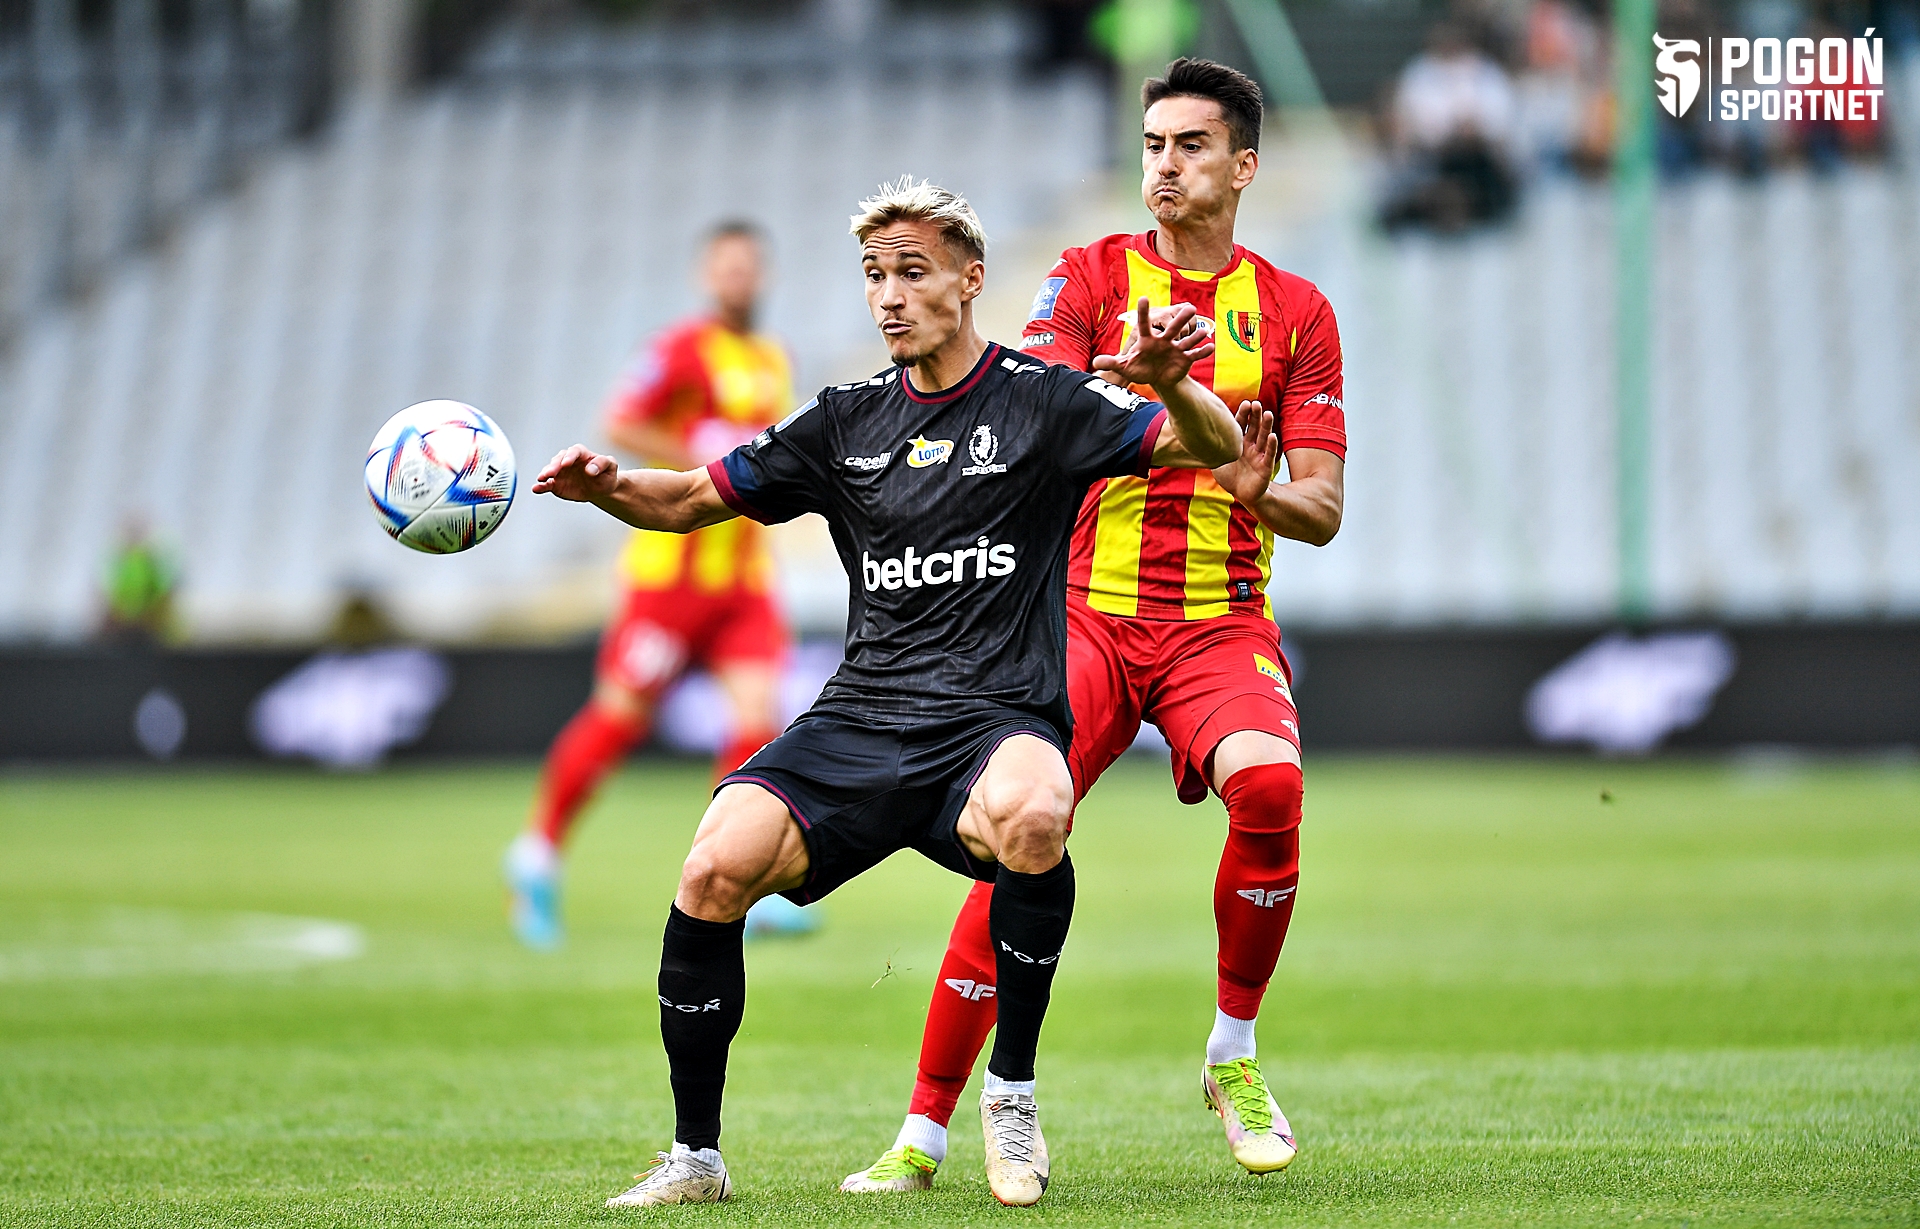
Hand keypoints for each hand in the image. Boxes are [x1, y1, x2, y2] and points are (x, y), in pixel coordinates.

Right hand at [532, 445, 620, 501]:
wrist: (601, 489)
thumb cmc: (606, 475)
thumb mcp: (611, 467)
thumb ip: (603, 463)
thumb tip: (590, 470)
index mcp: (581, 454)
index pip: (574, 452)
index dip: (569, 456)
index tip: (566, 464)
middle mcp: (568, 460)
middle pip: (558, 460)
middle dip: (554, 466)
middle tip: (549, 473)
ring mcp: (560, 472)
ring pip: (550, 471)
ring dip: (545, 474)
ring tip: (541, 479)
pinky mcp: (556, 484)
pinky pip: (547, 484)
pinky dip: (540, 486)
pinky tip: (535, 489)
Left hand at [1091, 298, 1214, 391]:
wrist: (1156, 376)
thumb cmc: (1139, 367)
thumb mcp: (1124, 366)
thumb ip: (1111, 362)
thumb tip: (1094, 362)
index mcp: (1147, 339)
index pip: (1144, 323)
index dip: (1143, 312)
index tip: (1144, 298)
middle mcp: (1164, 340)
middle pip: (1172, 326)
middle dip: (1180, 318)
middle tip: (1190, 308)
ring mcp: (1175, 349)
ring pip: (1187, 339)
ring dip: (1196, 335)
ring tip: (1204, 331)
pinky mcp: (1184, 359)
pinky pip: (1195, 354)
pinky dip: (1202, 351)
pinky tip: (1211, 347)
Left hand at [1212, 401, 1277, 502]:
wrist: (1241, 495)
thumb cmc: (1229, 477)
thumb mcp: (1216, 461)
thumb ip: (1210, 450)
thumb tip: (1194, 436)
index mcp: (1239, 443)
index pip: (1242, 426)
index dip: (1244, 415)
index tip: (1245, 403)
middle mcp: (1251, 446)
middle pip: (1254, 428)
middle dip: (1255, 416)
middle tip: (1256, 404)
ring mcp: (1259, 455)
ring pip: (1263, 438)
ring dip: (1266, 426)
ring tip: (1267, 414)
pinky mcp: (1266, 467)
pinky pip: (1269, 455)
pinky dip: (1271, 446)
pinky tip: (1272, 436)